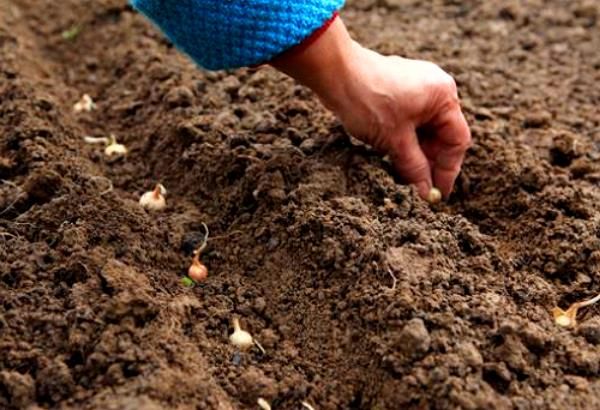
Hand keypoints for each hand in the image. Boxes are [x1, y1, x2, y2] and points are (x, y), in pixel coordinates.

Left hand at [273, 17, 470, 199]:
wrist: (334, 73)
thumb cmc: (368, 101)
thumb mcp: (394, 141)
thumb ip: (415, 168)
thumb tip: (427, 192)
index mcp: (444, 96)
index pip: (457, 140)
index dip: (448, 170)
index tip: (438, 194)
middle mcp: (436, 88)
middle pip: (442, 135)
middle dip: (430, 162)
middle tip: (418, 188)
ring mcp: (418, 87)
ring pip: (424, 130)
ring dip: (415, 153)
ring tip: (403, 174)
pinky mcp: (400, 89)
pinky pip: (410, 120)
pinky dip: (405, 139)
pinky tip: (393, 155)